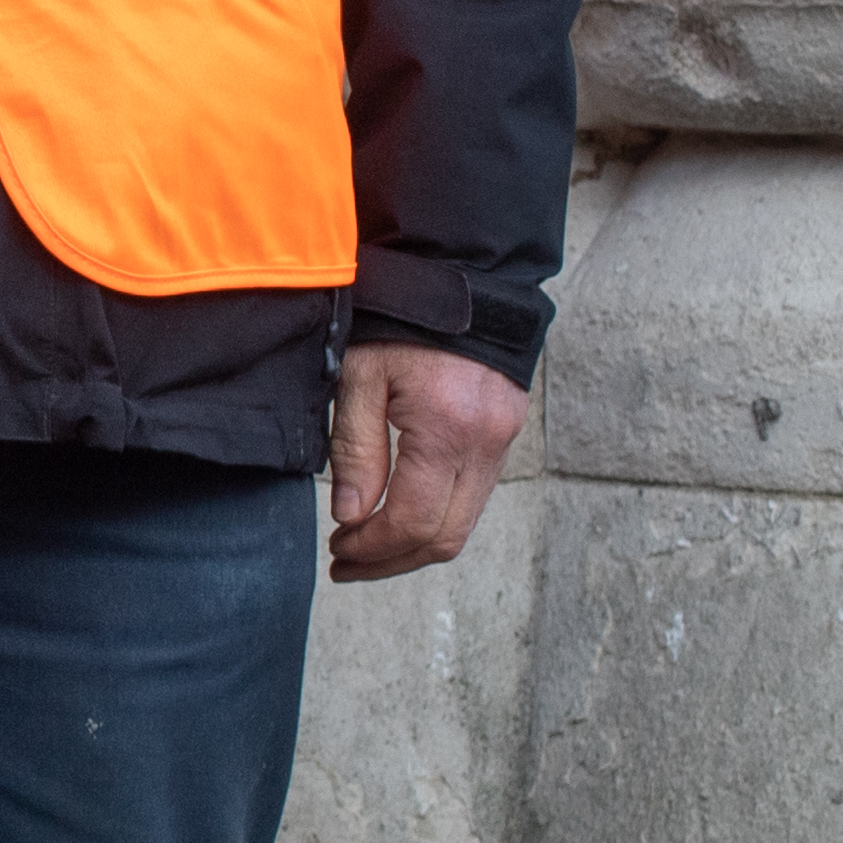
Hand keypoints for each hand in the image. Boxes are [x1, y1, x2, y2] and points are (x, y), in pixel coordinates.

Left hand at [329, 342, 527, 582]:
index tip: (337, 552)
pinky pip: (472, 495)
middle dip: (392, 560)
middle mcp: (486, 443)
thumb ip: (355, 448)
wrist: (463, 278)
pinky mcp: (505, 434)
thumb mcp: (359, 376)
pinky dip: (435, 517)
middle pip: (447, 537)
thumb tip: (350, 516)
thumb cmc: (401, 319)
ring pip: (465, 523)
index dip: (372, 548)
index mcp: (448, 428)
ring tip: (364, 548)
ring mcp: (503, 441)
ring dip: (414, 545)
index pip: (412, 519)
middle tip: (346, 564)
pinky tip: (396, 515)